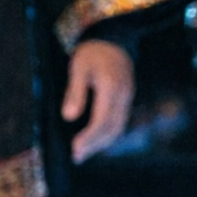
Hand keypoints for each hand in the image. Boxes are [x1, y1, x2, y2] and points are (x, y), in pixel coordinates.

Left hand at [61, 40, 135, 163]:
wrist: (114, 39)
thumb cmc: (92, 52)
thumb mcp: (78, 67)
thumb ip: (74, 92)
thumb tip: (68, 117)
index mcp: (111, 88)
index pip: (101, 121)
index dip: (88, 138)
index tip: (75, 149)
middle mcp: (123, 96)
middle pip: (112, 128)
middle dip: (94, 145)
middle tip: (77, 157)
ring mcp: (128, 98)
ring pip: (118, 127)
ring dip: (102, 142)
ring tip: (84, 151)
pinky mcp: (127, 98)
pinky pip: (120, 121)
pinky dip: (108, 133)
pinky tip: (96, 138)